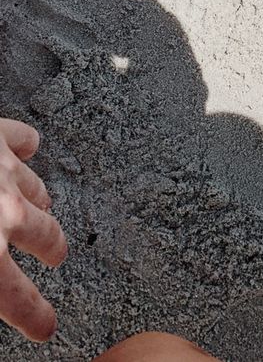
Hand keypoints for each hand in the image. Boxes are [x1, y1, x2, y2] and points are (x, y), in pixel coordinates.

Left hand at [0, 118, 66, 340]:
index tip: (45, 325)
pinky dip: (25, 146)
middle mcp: (3, 217)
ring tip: (43, 206)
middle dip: (53, 251)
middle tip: (54, 256)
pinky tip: (25, 149)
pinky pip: (24, 140)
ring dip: (41, 203)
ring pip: (38, 191)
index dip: (36, 317)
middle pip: (47, 239)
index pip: (19, 300)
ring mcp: (4, 174)